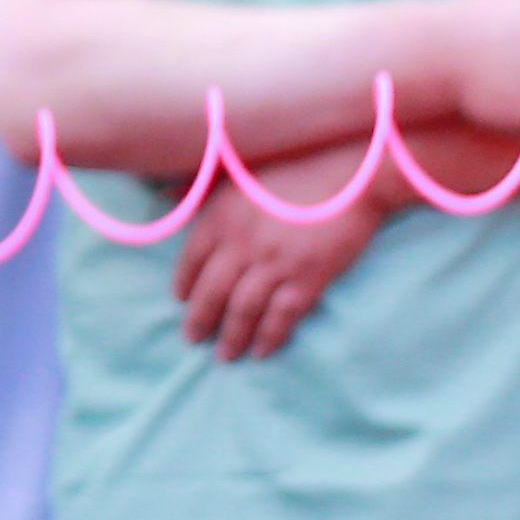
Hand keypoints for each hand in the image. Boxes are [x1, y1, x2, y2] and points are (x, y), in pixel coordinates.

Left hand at [174, 173, 386, 360]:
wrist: (355, 172)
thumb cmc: (297, 164)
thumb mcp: (239, 169)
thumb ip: (199, 187)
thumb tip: (163, 198)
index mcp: (222, 215)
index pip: (191, 260)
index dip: (185, 283)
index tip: (180, 300)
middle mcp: (243, 242)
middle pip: (212, 292)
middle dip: (199, 320)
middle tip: (193, 339)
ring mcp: (275, 262)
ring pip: (243, 310)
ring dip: (231, 337)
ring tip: (224, 355)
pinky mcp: (309, 277)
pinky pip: (282, 316)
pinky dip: (269, 336)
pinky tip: (262, 350)